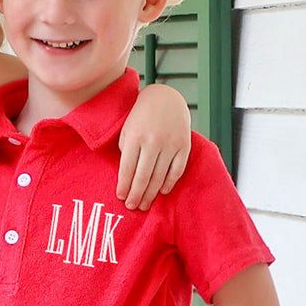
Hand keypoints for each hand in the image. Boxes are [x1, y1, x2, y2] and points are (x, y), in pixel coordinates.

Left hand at [117, 83, 190, 209]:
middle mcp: (153, 141)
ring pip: (160, 176)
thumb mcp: (126, 129)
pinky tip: (162, 191)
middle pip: (143, 176)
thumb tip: (127, 176)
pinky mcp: (184, 145)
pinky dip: (169, 182)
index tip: (121, 197)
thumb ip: (126, 151)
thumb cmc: (140, 116)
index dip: (124, 186)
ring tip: (145, 204)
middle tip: (132, 207)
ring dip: (151, 193)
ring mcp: (170, 144)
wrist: (165, 98)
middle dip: (136, 194)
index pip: (127, 168)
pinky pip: (177, 170)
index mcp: (135, 137)